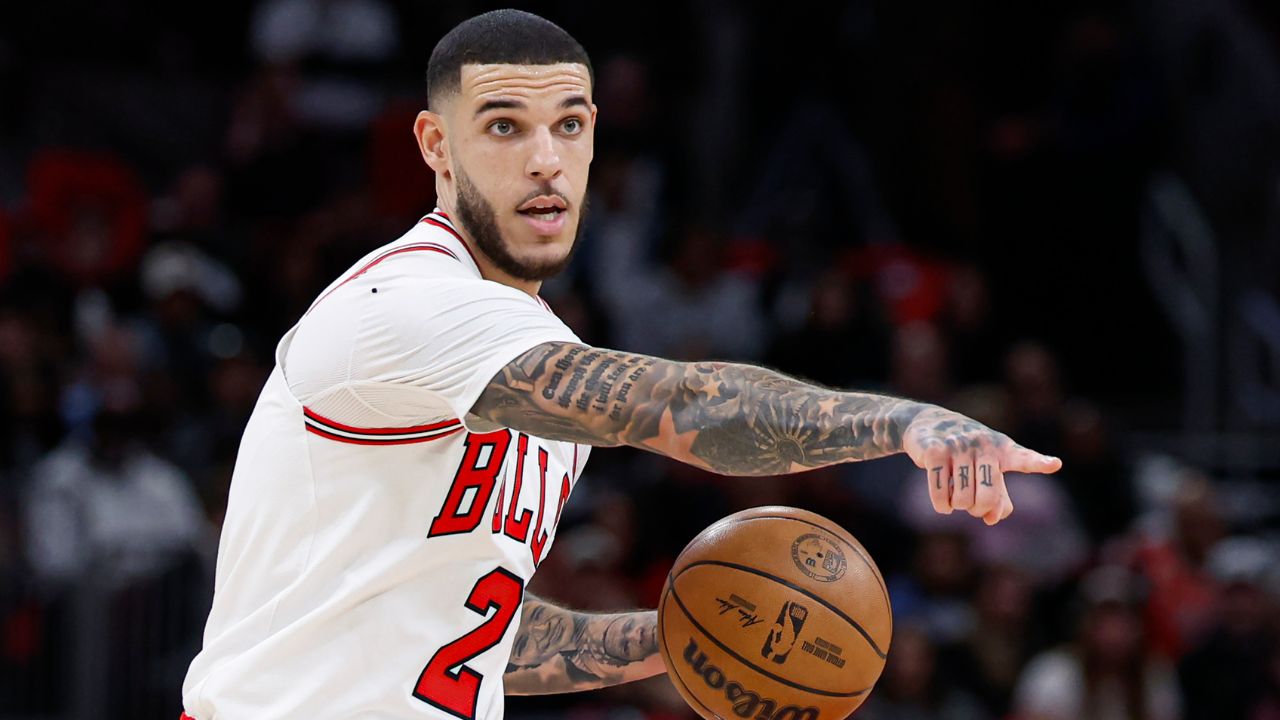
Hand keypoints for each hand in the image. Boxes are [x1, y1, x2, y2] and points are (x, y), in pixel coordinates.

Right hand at [901, 406, 1061, 524]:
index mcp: (1002, 449)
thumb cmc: (965, 452)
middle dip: (977, 510)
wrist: (929, 424)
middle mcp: (983, 444)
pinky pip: (941, 493)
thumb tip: (992, 518)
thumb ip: (998, 497)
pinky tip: (944, 505)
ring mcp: (957, 446)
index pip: (1023, 458)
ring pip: (962, 498)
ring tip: (954, 498)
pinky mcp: (934, 451)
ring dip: (957, 507)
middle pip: (987, 497)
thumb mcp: (986, 469)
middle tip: (971, 506)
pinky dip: (942, 506)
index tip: (1055, 464)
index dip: (1039, 462)